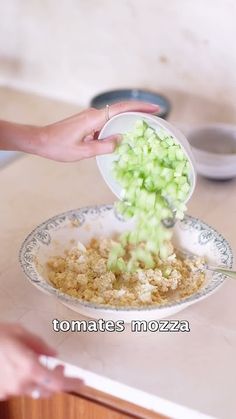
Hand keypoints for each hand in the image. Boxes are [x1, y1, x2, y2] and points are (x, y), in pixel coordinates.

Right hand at [0, 323, 82, 399]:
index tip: (81, 380)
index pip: (57, 382)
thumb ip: (39, 344)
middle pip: (48, 389)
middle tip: (62, 367)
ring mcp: (10, 390)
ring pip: (35, 390)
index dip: (71, 383)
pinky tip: (24, 368)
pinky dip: (28, 381)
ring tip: (44, 365)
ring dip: (44, 380)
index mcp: (28, 366)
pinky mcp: (2, 392)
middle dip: (59, 379)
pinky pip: (21, 389)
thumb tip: (53, 353)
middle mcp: (21, 382)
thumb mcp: (20, 332)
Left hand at [36, 101, 158, 160]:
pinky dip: (118, 125)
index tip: (155, 108)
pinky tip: (123, 134)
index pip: (121, 109)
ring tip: (144, 127)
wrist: (40, 140)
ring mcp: (90, 117)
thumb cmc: (58, 147)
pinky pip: (107, 122)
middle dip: (139, 112)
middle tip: (156, 118)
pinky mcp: (88, 122)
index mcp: (93, 119)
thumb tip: (121, 140)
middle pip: (121, 109)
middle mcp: (93, 114)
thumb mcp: (82, 152)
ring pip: (114, 116)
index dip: (139, 107)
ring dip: (129, 119)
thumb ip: (103, 147)